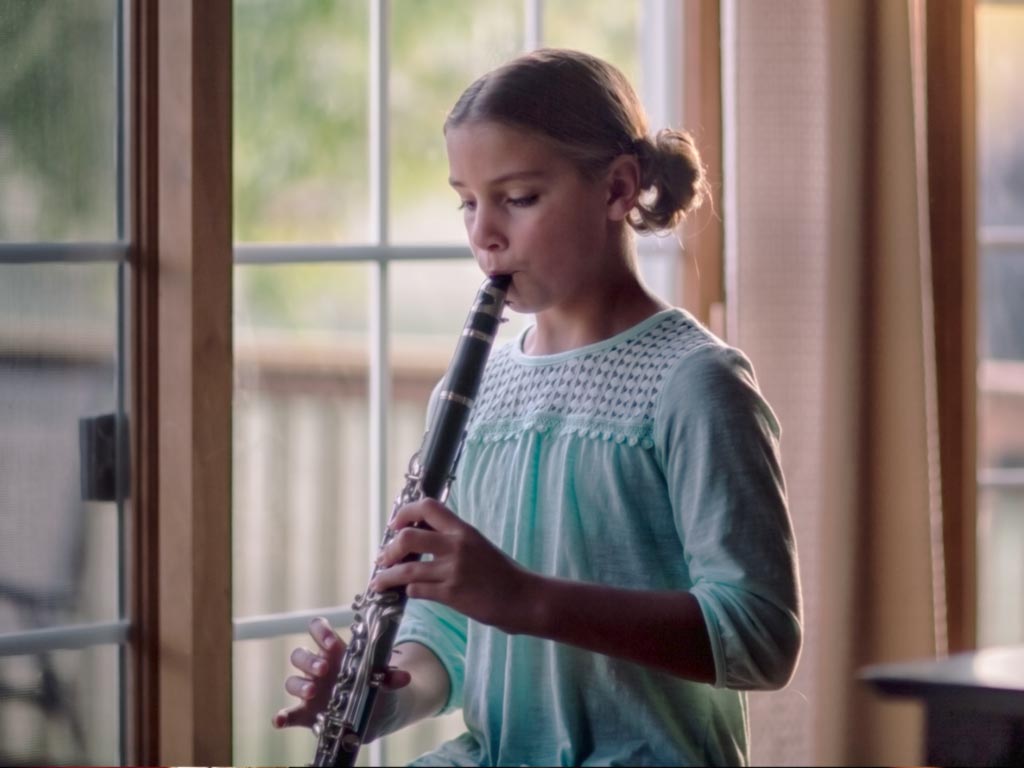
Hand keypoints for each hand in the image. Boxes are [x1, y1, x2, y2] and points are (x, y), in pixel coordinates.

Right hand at [272, 616, 410, 738]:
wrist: (374, 713)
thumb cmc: (374, 685)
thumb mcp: (383, 679)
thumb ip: (390, 677)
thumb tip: (405, 677)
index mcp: (335, 651)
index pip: (318, 630)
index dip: (320, 632)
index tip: (330, 642)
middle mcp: (318, 667)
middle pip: (300, 655)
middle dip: (309, 661)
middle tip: (324, 669)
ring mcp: (310, 690)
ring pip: (292, 681)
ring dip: (300, 685)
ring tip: (313, 692)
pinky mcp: (306, 713)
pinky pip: (289, 713)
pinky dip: (282, 716)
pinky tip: (279, 720)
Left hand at [370, 499, 538, 633]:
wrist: (523, 597)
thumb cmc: (502, 573)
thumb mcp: (478, 545)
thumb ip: (452, 540)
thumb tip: (422, 540)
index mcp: (463, 530)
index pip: (428, 507)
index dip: (405, 513)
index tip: (396, 525)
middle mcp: (456, 545)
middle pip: (408, 537)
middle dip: (389, 548)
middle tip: (384, 557)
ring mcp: (452, 570)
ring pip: (406, 570)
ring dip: (386, 576)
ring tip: (378, 582)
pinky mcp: (451, 594)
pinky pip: (417, 590)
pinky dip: (407, 592)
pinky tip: (406, 594)